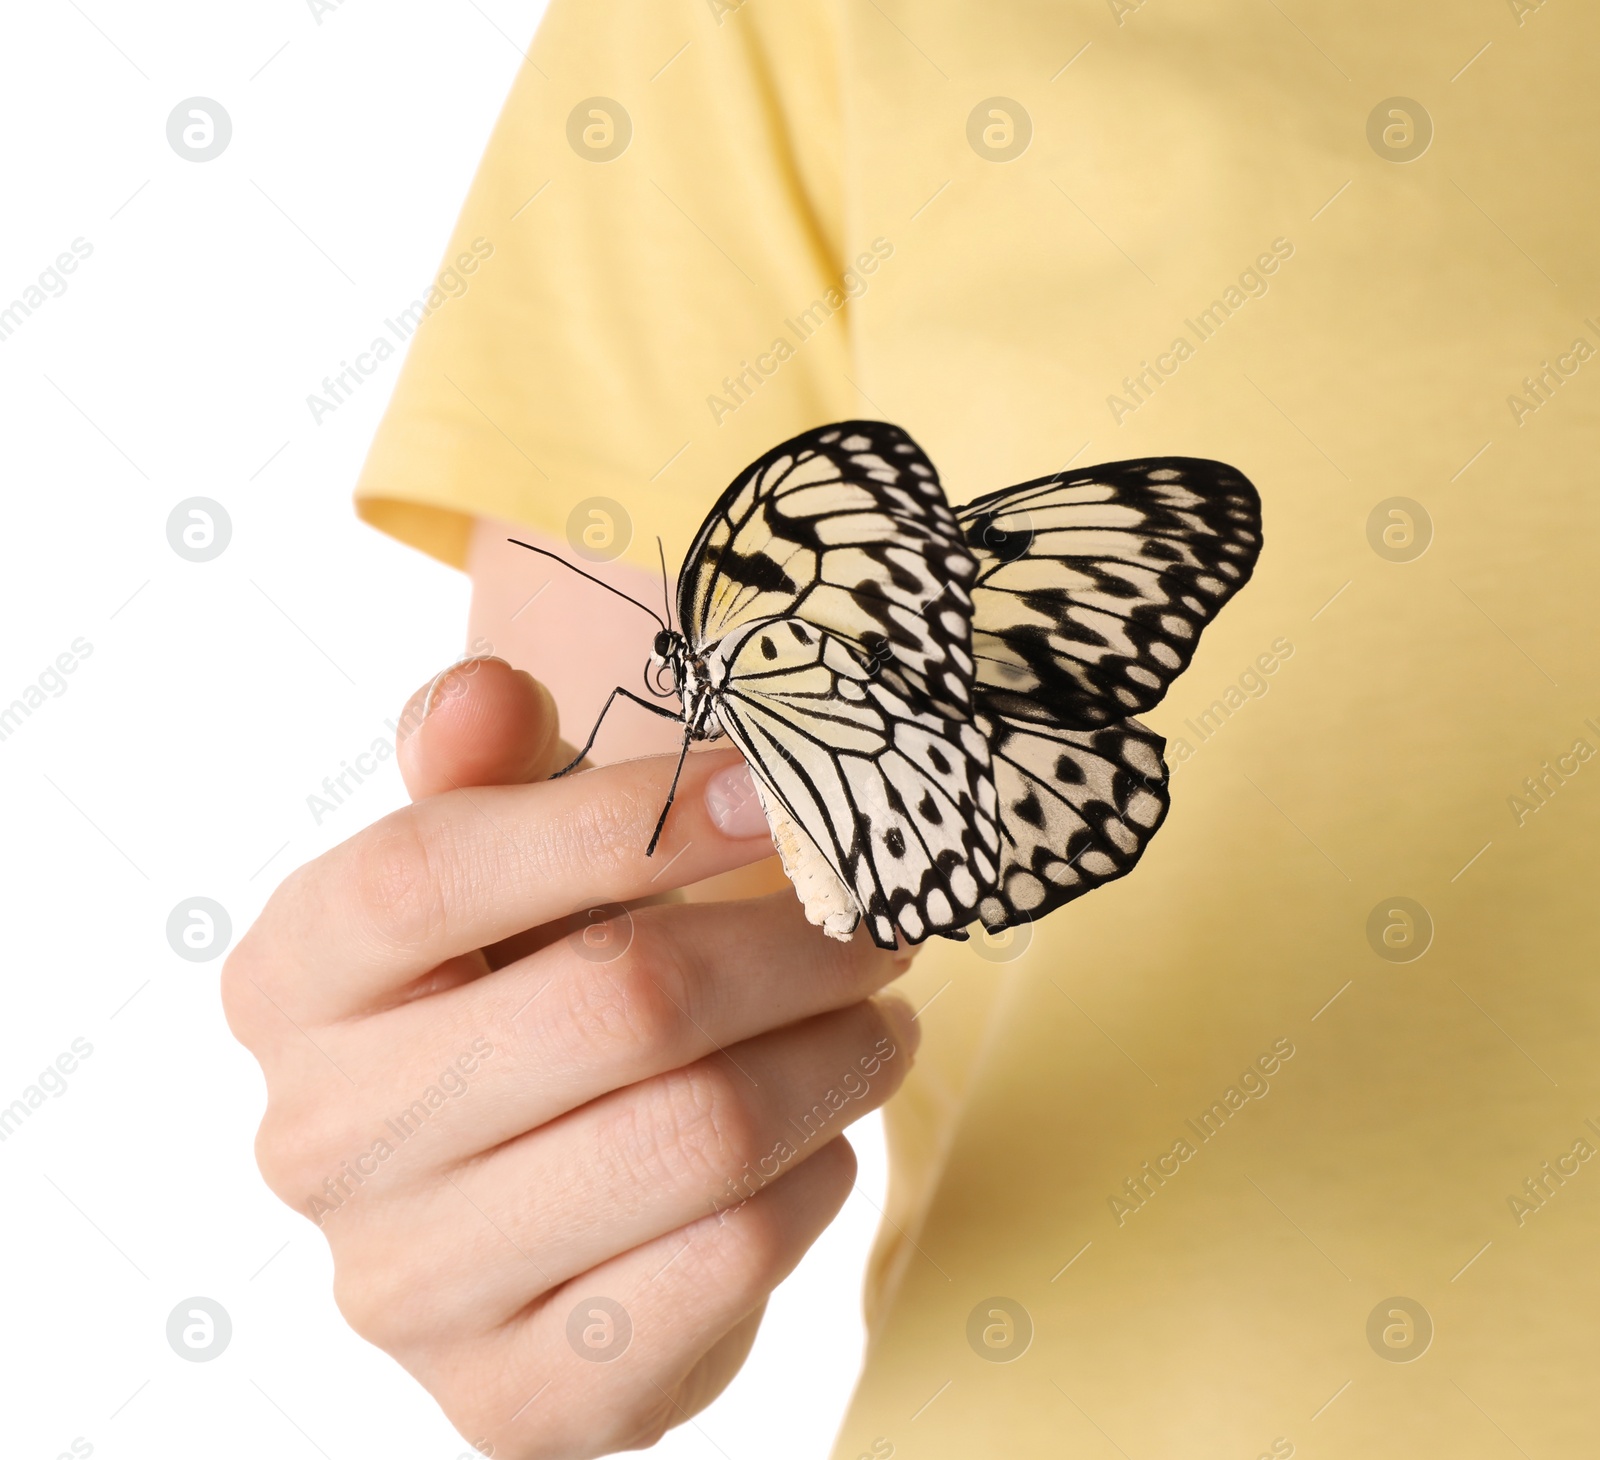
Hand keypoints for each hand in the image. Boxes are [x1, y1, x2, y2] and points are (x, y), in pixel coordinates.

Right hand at [222, 657, 919, 1457]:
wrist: (525, 1208)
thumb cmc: (521, 990)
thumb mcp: (495, 862)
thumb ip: (484, 768)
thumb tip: (482, 692)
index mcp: (291, 980)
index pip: (431, 874)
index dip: (621, 820)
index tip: (770, 795)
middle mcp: (317, 1141)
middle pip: (611, 1005)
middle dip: (793, 949)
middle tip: (878, 923)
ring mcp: (406, 1288)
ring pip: (696, 1137)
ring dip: (833, 1062)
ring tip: (876, 1020)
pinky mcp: (515, 1397)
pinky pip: (723, 1266)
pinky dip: (812, 1184)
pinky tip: (819, 1143)